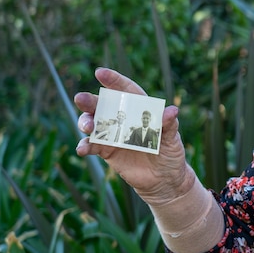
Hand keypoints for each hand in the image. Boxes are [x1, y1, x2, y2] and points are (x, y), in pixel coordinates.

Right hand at [74, 68, 195, 204]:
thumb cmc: (171, 154)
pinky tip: (82, 149)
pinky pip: (92, 146)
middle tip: (80, 98)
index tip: (99, 73)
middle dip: (90, 101)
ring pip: (93, 123)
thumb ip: (169, 125)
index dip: (114, 80)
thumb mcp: (173, 140)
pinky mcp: (107, 151)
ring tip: (87, 127)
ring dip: (85, 122)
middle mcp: (124, 119)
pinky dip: (85, 146)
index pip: (126, 90)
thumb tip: (171, 111)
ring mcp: (113, 134)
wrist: (164, 180)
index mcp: (140, 109)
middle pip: (104, 105)